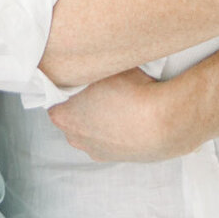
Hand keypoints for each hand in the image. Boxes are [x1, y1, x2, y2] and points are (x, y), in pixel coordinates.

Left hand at [47, 68, 190, 162]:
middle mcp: (76, 138)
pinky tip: (129, 119)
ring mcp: (96, 151)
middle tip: (99, 90)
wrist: (164, 123)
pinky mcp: (117, 158)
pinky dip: (116, 132)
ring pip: (91, 132)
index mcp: (64, 116)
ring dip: (100, 120)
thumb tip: (94, 59)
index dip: (66, 88)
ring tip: (119, 104)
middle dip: (81, 106)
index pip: (54, 100)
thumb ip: (92, 66)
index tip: (79, 80)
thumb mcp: (107, 67)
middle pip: (71, 118)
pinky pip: (110, 141)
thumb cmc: (133, 94)